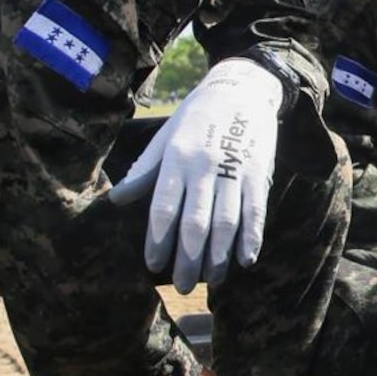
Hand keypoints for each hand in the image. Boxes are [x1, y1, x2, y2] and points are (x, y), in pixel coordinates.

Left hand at [109, 58, 281, 291]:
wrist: (242, 89)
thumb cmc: (196, 117)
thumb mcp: (165, 138)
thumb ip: (144, 171)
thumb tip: (116, 200)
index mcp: (176, 158)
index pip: (164, 208)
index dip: (158, 240)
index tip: (153, 266)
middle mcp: (205, 166)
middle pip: (196, 222)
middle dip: (189, 259)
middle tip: (183, 286)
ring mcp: (235, 170)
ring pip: (226, 222)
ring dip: (219, 256)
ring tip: (212, 280)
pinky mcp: (260, 172)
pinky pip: (256, 211)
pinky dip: (251, 238)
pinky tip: (245, 260)